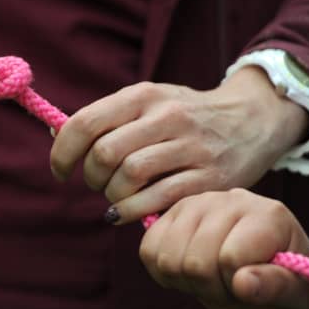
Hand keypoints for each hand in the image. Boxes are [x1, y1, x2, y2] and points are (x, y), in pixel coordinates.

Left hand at [49, 67, 308, 222]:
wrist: (252, 120)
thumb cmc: (184, 116)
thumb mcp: (148, 102)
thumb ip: (105, 118)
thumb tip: (56, 133)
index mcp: (143, 96)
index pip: (86, 122)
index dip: (63, 151)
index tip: (60, 170)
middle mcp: (167, 117)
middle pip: (105, 153)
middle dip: (90, 176)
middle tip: (95, 183)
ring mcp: (191, 147)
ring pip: (129, 176)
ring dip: (111, 195)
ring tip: (115, 197)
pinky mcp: (210, 178)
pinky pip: (158, 199)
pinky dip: (132, 211)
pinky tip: (126, 212)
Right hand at [139, 189, 308, 308]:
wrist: (270, 277)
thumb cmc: (286, 288)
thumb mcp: (296, 296)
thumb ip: (277, 287)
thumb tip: (243, 282)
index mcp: (267, 214)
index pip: (230, 259)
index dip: (237, 288)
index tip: (254, 287)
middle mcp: (229, 198)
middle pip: (194, 262)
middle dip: (210, 288)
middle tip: (231, 287)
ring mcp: (195, 203)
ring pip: (166, 257)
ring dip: (185, 282)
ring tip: (211, 278)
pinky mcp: (170, 213)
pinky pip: (147, 250)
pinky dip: (162, 272)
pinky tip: (187, 271)